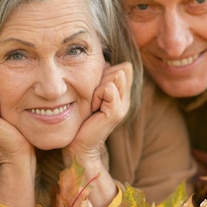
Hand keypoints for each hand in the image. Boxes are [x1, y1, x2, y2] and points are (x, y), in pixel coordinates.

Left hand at [63, 62, 132, 206]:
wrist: (79, 145)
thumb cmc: (81, 119)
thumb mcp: (92, 95)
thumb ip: (101, 79)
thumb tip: (104, 61)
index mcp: (123, 94)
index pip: (125, 67)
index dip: (109, 72)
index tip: (96, 90)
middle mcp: (127, 99)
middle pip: (122, 69)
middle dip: (103, 77)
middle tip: (93, 97)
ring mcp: (124, 106)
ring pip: (116, 75)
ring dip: (99, 86)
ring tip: (93, 103)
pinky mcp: (116, 112)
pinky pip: (108, 89)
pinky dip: (96, 95)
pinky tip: (92, 108)